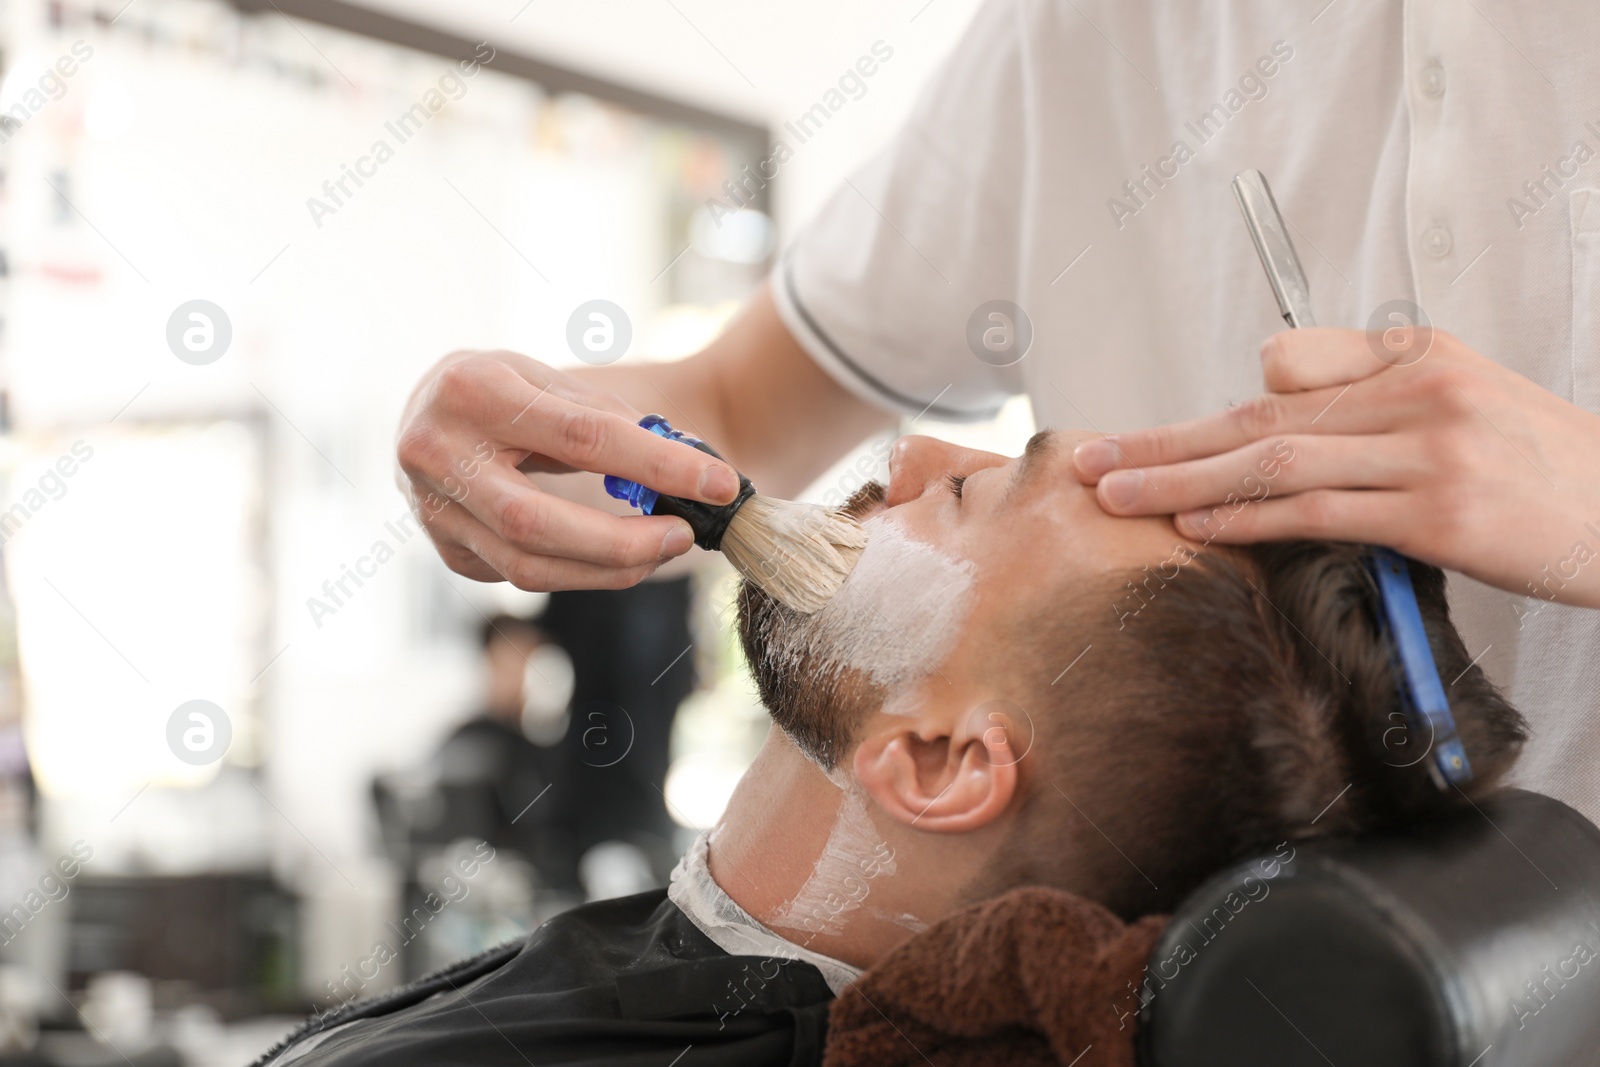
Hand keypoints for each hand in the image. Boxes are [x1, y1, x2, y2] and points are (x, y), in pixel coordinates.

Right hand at [396, 350, 739, 589]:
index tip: (718, 482)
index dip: (657, 464)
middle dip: (623, 541)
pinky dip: (580, 571)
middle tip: (684, 534)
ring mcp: (433, 510)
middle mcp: (437, 454)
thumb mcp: (547, 379)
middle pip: (538, 522)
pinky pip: (522, 575)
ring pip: (528, 566)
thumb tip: (685, 463)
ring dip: (608, 568)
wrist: (422, 412)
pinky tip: (612, 557)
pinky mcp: (446, 550)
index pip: (582, 437)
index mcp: (473, 390)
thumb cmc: (500, 389)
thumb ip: (607, 417)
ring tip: (661, 548)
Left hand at [1071, 327, 1599, 607]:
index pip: (1285, 373)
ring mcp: (1429, 452)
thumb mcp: (1464, 401)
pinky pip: (1319, 512)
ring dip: (1182, 478)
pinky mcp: (1440, 515)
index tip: (1146, 442)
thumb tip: (1266, 385)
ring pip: (1275, 460)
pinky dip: (1247, 518)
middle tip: (1091, 457)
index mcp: (1418, 358)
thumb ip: (1367, 393)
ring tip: (1115, 493)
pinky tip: (1194, 523)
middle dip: (1163, 438)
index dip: (1208, 416)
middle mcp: (1417, 393)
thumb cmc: (1544, 471)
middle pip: (1260, 414)